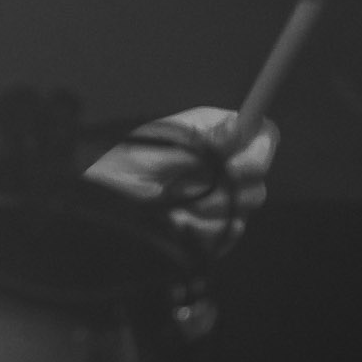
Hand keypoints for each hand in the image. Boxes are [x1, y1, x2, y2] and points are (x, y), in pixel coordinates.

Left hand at [81, 105, 277, 246]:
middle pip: (257, 181)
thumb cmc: (121, 162)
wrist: (99, 200)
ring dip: (203, 212)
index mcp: (215, 133)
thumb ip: (202, 142)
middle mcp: (224, 164)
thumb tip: (239, 126)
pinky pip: (224, 236)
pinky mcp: (214, 228)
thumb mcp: (158, 146)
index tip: (231, 167)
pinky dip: (199, 233)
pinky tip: (173, 223)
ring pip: (241, 212)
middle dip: (224, 190)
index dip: (256, 153)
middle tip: (182, 188)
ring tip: (167, 205)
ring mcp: (222, 198)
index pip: (262, 136)